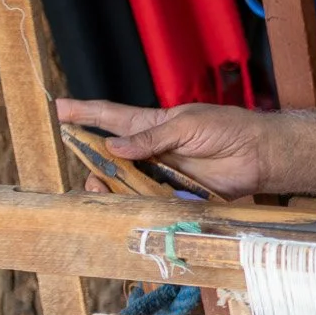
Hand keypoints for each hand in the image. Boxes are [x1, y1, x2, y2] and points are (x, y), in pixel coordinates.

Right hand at [56, 99, 271, 198]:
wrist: (258, 155)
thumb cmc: (227, 129)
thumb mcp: (187, 125)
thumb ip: (151, 138)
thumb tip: (114, 148)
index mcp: (152, 125)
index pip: (111, 117)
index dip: (84, 113)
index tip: (57, 108)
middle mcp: (152, 151)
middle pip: (110, 157)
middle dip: (90, 161)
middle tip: (80, 165)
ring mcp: (161, 174)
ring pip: (124, 183)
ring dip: (109, 187)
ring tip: (100, 187)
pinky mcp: (175, 195)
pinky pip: (147, 202)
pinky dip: (134, 205)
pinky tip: (123, 206)